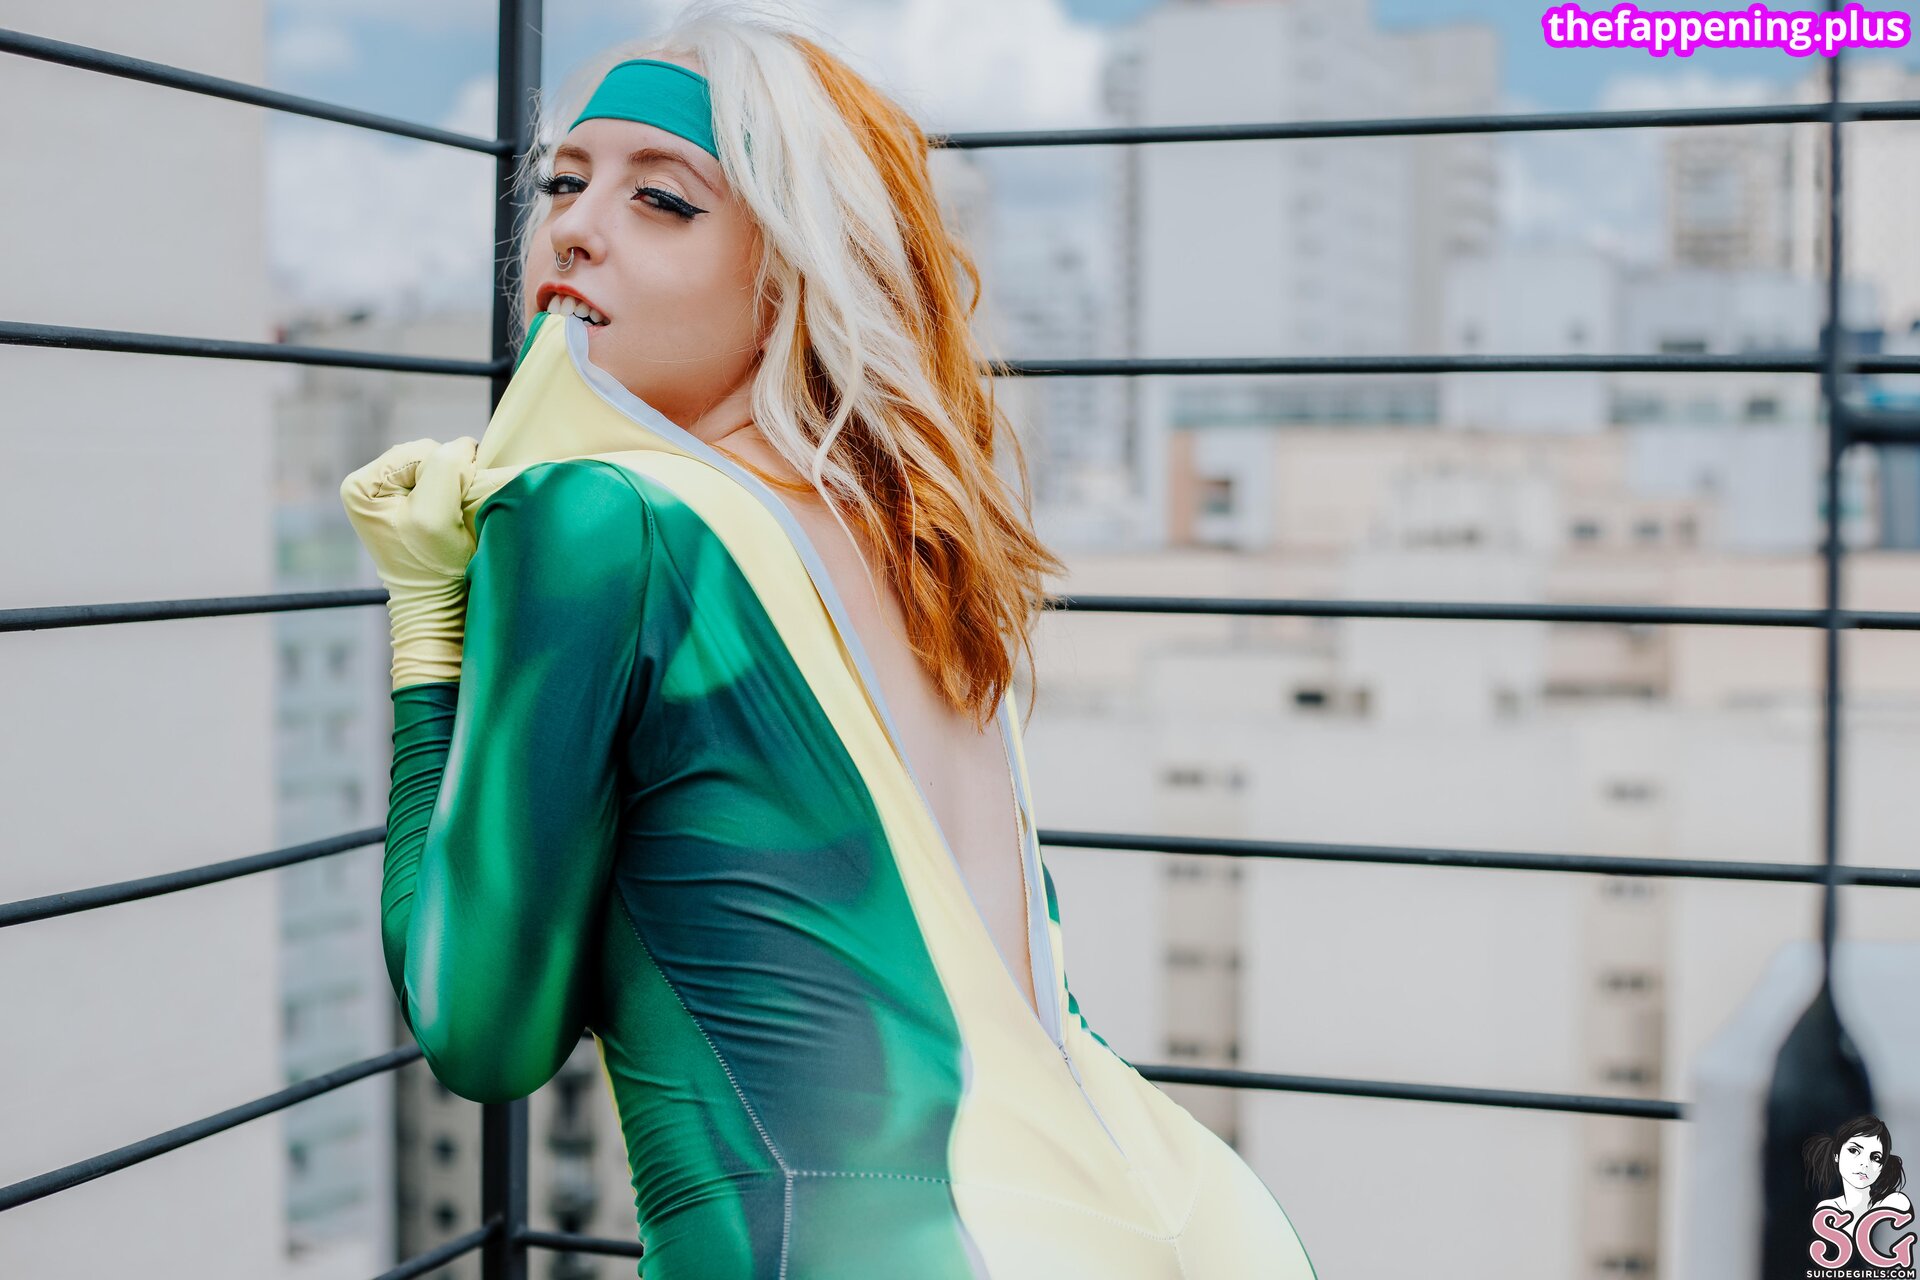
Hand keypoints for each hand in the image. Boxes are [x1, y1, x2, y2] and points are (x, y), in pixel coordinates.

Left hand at [340, 437, 479, 688]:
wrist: (443, 610)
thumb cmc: (436, 571)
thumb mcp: (433, 517)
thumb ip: (445, 469)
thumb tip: (463, 446)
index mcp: (361, 484)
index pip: (421, 451)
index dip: (446, 480)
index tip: (445, 518)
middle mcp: (371, 483)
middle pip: (431, 454)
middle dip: (450, 482)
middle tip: (451, 521)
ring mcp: (393, 493)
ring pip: (444, 465)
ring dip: (457, 489)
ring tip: (452, 524)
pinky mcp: (415, 503)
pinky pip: (449, 479)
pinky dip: (459, 496)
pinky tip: (452, 522)